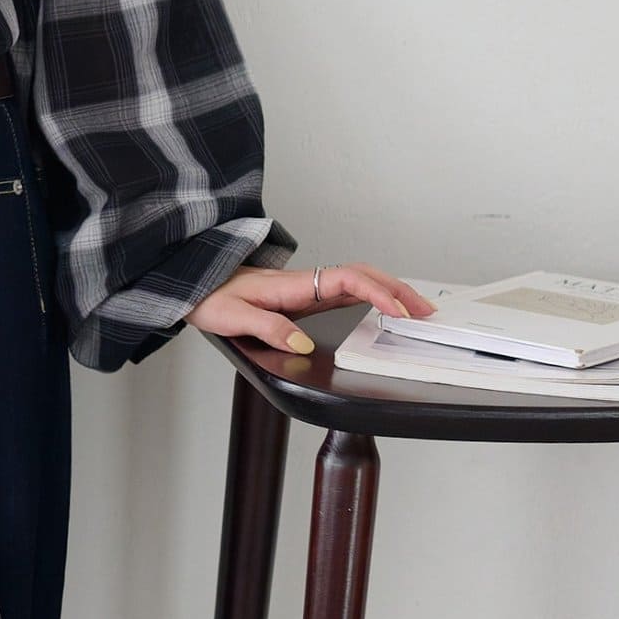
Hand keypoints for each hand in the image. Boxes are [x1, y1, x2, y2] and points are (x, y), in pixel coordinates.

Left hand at [183, 259, 437, 354]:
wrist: (194, 285)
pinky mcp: (302, 297)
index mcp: (292, 285)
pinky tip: (381, 308)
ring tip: (415, 310)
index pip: (345, 279)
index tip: (398, 310)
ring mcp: (305, 288)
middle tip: (425, 311)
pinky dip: (371, 296)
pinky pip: (345, 290)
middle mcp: (303, 283)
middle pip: (360, 275)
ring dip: (388, 291)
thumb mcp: (234, 317)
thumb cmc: (211, 297)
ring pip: (356, 280)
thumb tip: (302, 343)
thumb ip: (268, 327)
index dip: (376, 292)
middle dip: (396, 289)